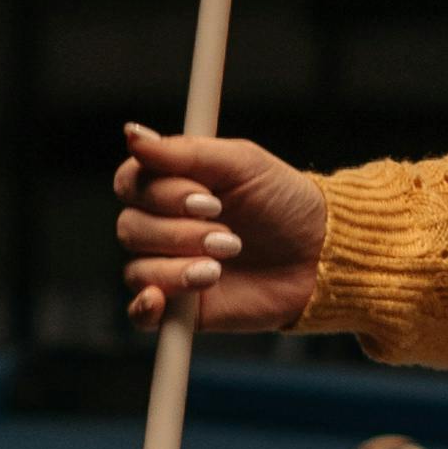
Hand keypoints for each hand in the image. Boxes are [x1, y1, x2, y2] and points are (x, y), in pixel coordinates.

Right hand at [113, 125, 328, 332]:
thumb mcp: (241, 163)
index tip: (209, 200)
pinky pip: (141, 313)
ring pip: (137, 269)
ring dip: (178, 269)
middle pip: (130, 228)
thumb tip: (132, 134)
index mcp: (169, 186)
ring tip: (222, 266)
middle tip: (230, 238)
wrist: (318, 255)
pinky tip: (161, 301)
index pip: (129, 184)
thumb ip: (183, 151)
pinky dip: (145, 307)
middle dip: (181, 234)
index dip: (161, 194)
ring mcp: (168, 267)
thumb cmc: (283, 201)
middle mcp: (162, 226)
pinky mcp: (180, 308)